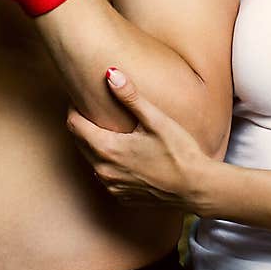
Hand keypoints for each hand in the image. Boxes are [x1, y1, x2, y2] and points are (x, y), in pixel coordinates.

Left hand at [66, 67, 208, 208]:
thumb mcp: (155, 120)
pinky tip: (123, 152)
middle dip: (82, 124)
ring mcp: (112, 186)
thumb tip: (110, 73)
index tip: (80, 97)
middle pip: (79, 142)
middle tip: (92, 108)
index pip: (74, 125)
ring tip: (107, 128)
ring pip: (91, 160)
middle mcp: (104, 171)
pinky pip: (105, 175)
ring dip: (94, 144)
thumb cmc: (179, 152)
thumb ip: (130, 97)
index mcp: (108, 149)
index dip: (74, 109)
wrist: (196, 188)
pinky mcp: (122, 196)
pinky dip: (107, 162)